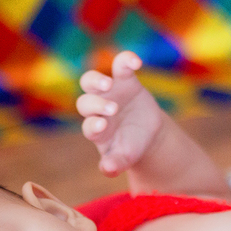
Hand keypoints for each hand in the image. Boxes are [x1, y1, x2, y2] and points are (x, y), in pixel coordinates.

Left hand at [76, 51, 164, 176]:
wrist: (146, 132)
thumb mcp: (125, 158)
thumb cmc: (131, 147)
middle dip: (96, 104)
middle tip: (112, 109)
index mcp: (96, 130)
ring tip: (108, 84)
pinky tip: (136, 62)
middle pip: (85, 103)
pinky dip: (126, 60)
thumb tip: (108, 170)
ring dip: (96, 80)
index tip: (101, 126)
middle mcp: (96, 109)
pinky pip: (120, 65)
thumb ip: (115, 164)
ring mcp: (108, 92)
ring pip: (90, 81)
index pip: (88, 127)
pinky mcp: (124, 79)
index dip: (92, 125)